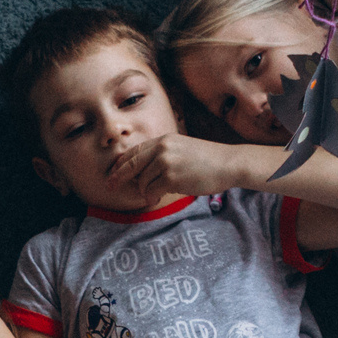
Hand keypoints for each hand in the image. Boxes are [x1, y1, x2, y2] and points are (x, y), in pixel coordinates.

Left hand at [110, 132, 260, 205]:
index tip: (112, 172)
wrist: (228, 163)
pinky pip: (152, 190)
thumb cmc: (207, 160)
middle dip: (118, 177)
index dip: (121, 163)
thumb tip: (141, 172)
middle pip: (131, 164)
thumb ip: (162, 155)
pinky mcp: (172, 176)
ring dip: (144, 191)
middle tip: (110, 186)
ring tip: (153, 194)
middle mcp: (162, 148)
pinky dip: (152, 196)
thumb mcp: (182, 149)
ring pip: (142, 181)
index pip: (135, 151)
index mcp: (164, 140)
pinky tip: (157, 197)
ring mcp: (166, 162)